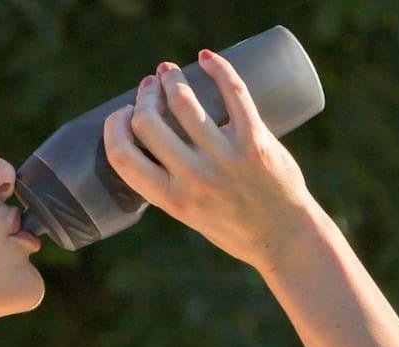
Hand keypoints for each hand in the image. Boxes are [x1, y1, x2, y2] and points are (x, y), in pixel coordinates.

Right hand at [102, 49, 322, 269]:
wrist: (284, 236)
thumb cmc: (234, 227)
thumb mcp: (188, 214)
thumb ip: (168, 183)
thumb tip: (152, 140)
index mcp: (171, 199)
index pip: (123, 155)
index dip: (114, 126)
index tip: (121, 114)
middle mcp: (194, 178)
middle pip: (149, 122)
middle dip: (144, 96)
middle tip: (150, 88)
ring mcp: (226, 157)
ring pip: (185, 103)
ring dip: (172, 79)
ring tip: (170, 73)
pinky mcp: (255, 141)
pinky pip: (234, 93)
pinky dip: (218, 69)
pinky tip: (207, 58)